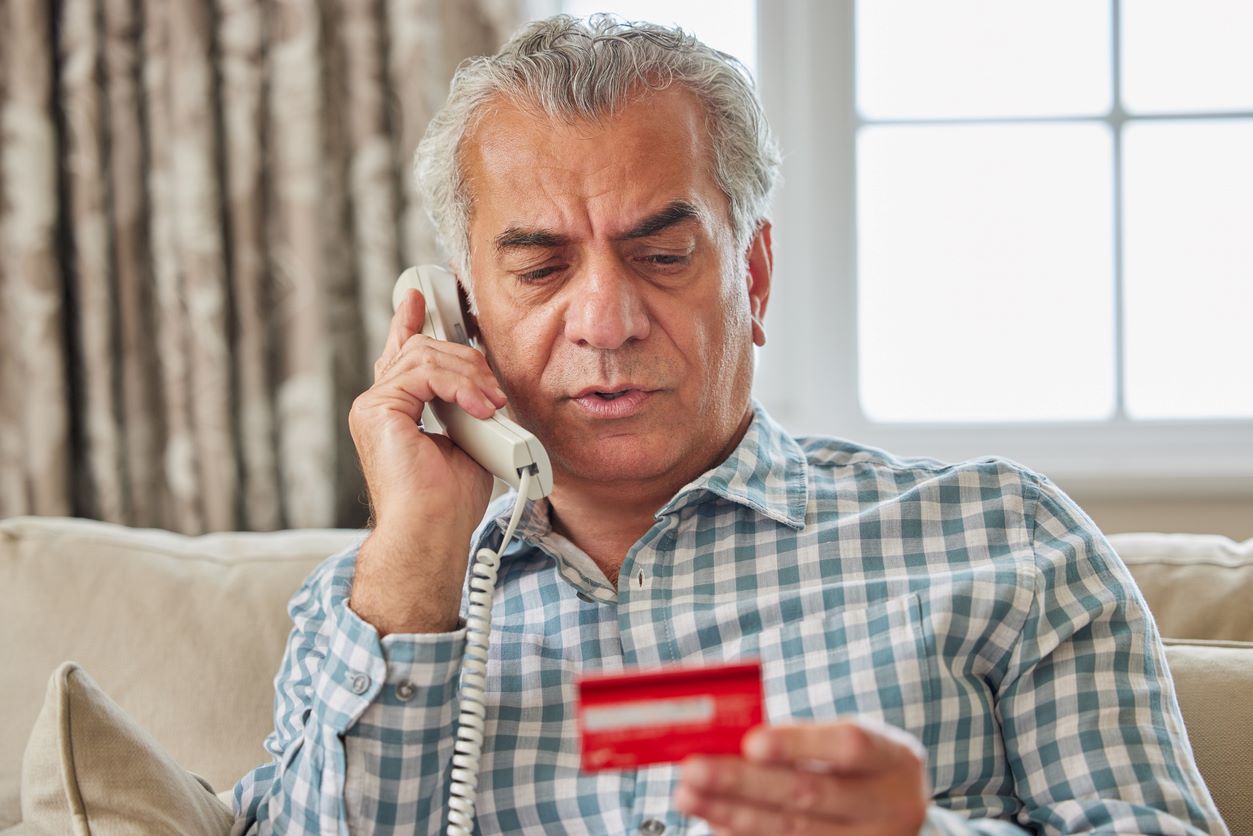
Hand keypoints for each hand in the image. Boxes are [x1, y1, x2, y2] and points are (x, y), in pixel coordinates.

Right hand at [347, 288, 506, 633]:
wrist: (431, 535)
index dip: (409, 320)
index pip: (401, 354)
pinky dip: (458, 384)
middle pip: (422, 348)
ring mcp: (373, 406)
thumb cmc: (449, 504)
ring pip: (425, 355)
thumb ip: (465, 407)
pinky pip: (421, 371)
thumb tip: (486, 388)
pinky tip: (478, 407)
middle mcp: (378, 405)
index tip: (419, 296)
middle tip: (494, 391)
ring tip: (490, 404)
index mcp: (395, 411)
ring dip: (468, 374)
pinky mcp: (376, 410)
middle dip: (466, 359)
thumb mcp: (468, 440)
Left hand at [673, 719, 928, 834]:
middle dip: (744, 782)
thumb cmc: (861, 764)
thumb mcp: (851, 740)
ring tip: (688, 795)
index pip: (848, 746)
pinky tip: (713, 821)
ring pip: (791, 830)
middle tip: (694, 769)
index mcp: (893, 759)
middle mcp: (887, 807)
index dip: (800, 744)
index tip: (751, 741)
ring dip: (731, 812)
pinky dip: (742, 835)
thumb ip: (801, 738)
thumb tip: (730, 736)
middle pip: (809, 795)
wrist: (900, 810)